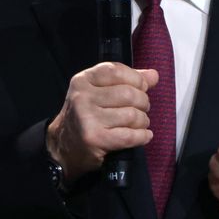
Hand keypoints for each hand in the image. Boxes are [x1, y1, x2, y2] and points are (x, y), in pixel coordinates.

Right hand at [46, 62, 157, 182]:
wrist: (64, 147)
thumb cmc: (87, 116)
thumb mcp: (99, 92)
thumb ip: (127, 80)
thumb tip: (153, 75)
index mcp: (83, 80)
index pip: (116, 71)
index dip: (136, 79)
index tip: (141, 88)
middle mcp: (82, 97)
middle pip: (129, 94)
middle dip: (143, 102)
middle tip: (141, 109)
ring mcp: (88, 118)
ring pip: (132, 115)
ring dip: (142, 121)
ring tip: (139, 124)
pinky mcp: (95, 138)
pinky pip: (130, 136)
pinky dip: (142, 136)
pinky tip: (143, 136)